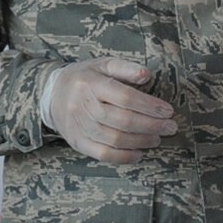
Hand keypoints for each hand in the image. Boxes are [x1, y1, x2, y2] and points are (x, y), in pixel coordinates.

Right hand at [43, 58, 176, 162]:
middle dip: (151, 125)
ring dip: (141, 141)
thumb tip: (146, 74)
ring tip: (157, 138)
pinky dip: (124, 157)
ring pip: (115, 139)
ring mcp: (79, 126)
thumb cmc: (84, 78)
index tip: (168, 111)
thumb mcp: (102, 64)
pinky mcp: (77, 142)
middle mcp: (83, 105)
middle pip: (122, 120)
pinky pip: (102, 154)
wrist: (51, 95)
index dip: (149, 105)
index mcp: (90, 83)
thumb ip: (125, 68)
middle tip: (170, 127)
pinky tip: (139, 153)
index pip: (125, 97)